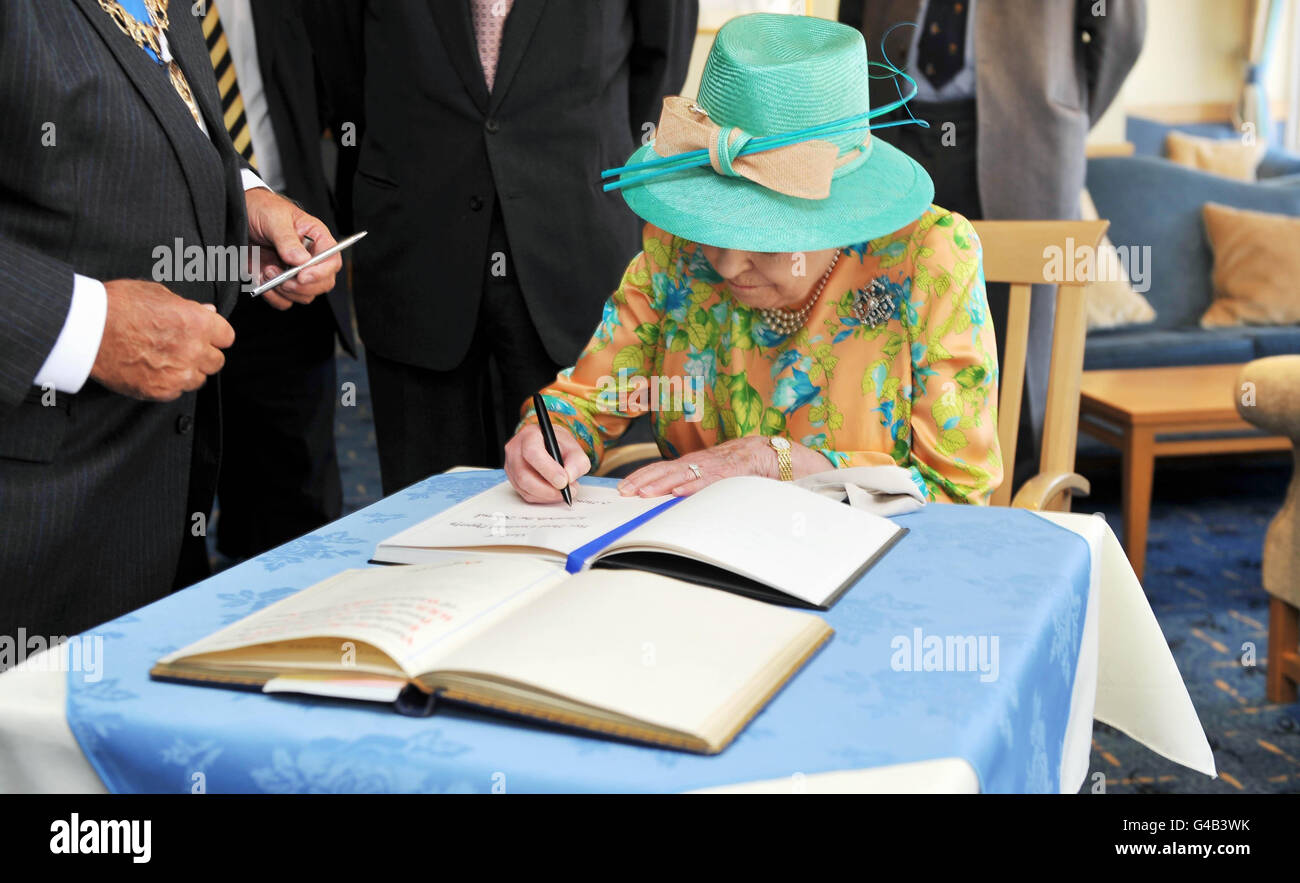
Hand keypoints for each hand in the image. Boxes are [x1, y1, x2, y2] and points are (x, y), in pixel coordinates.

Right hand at [90, 280, 234, 400]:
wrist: (85, 330)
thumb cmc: (115, 307)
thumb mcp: (156, 294)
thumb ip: (188, 307)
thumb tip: (208, 311)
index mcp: (197, 323)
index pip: (226, 337)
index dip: (215, 335)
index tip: (207, 335)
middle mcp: (193, 350)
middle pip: (216, 361)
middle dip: (203, 354)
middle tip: (184, 347)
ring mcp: (178, 374)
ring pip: (198, 379)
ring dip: (188, 371)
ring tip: (165, 359)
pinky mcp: (160, 391)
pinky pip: (177, 392)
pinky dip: (168, 384)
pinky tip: (152, 370)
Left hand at [244, 188, 341, 310]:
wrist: (238, 214)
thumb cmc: (262, 209)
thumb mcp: (274, 218)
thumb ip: (287, 239)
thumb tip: (301, 260)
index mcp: (317, 239)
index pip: (332, 261)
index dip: (321, 272)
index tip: (302, 275)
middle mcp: (310, 258)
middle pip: (323, 283)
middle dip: (302, 286)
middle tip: (282, 279)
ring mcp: (295, 272)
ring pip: (304, 295)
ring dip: (285, 290)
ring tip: (267, 271)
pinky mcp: (279, 282)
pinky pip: (285, 301)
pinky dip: (274, 297)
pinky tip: (263, 282)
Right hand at [504, 423, 591, 503]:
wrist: (550, 447)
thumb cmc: (560, 446)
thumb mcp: (574, 449)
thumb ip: (577, 462)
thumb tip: (569, 478)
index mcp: (530, 435)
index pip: (533, 452)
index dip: (548, 470)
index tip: (564, 481)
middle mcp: (515, 449)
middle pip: (524, 475)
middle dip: (547, 488)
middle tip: (566, 491)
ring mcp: (511, 465)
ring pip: (524, 487)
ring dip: (546, 494)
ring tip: (564, 491)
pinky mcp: (513, 479)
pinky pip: (525, 494)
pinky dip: (542, 498)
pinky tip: (553, 493)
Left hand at [617, 436, 774, 497]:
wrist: (768, 452)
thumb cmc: (738, 465)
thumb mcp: (711, 473)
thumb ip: (693, 482)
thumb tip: (669, 498)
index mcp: (692, 463)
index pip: (660, 468)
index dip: (641, 476)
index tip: (623, 488)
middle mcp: (698, 462)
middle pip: (665, 470)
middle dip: (642, 480)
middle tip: (624, 492)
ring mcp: (712, 467)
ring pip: (682, 475)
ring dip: (661, 484)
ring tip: (644, 493)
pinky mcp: (729, 473)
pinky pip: (708, 480)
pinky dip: (692, 486)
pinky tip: (678, 493)